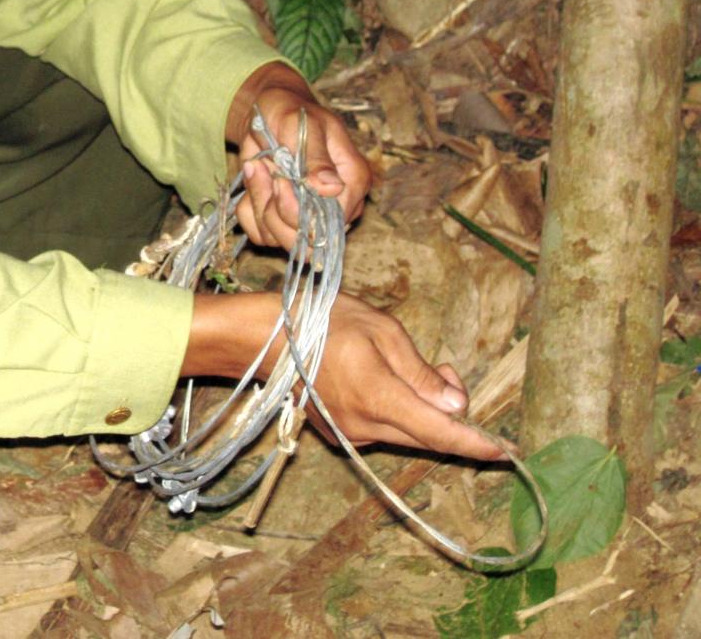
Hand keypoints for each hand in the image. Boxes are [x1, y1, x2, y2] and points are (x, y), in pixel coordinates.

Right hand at [184, 293, 501, 460]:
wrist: (268, 338)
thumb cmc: (326, 321)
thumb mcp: (382, 330)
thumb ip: (419, 372)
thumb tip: (455, 405)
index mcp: (379, 397)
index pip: (439, 432)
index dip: (475, 444)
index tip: (506, 453)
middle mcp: (365, 426)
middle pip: (426, 437)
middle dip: (449, 415)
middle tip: (446, 374)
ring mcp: (349, 433)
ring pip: (404, 433)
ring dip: (421, 411)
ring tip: (410, 369)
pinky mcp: (337, 433)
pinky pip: (381, 429)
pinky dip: (396, 412)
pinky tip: (383, 382)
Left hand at [226, 63, 370, 248]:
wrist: (267, 113)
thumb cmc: (291, 112)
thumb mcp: (304, 125)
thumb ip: (316, 158)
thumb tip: (331, 188)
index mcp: (352, 182)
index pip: (331, 223)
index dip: (299, 211)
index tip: (280, 181)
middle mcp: (336, 207)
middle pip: (306, 241)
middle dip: (275, 209)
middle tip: (265, 171)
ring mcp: (309, 217)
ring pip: (278, 239)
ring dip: (259, 203)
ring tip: (257, 168)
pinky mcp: (283, 220)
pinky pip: (260, 234)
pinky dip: (248, 210)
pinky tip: (254, 182)